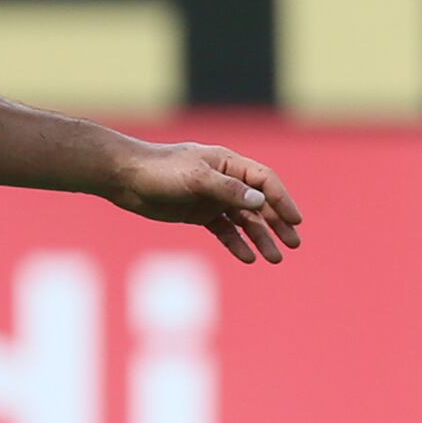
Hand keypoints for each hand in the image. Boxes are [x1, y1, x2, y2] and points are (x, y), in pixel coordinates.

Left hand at [110, 139, 304, 261]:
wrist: (125, 178)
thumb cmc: (161, 170)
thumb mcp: (197, 178)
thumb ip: (230, 191)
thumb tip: (261, 202)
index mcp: (229, 164)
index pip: (265, 182)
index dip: (283, 200)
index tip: (295, 220)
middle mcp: (226, 181)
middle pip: (260, 204)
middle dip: (278, 224)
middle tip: (294, 244)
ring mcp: (213, 198)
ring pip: (245, 221)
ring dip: (260, 238)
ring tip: (275, 258)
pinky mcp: (199, 214)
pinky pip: (225, 231)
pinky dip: (236, 244)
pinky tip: (248, 258)